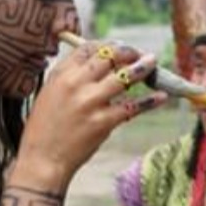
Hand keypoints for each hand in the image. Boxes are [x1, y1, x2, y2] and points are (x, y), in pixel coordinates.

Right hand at [15, 42, 166, 189]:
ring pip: (125, 77)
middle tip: (140, 53)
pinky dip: (150, 101)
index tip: (119, 47)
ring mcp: (92, 102)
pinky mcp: (104, 121)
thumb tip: (97, 64)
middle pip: (109, 58)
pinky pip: (133, 107)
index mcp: (61, 75)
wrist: (43, 160)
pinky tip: (161, 96)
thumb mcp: (49, 94)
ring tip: (153, 63)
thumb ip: (70, 78)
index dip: (107, 45)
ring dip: (143, 68)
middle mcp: (76, 84)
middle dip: (128, 52)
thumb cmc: (45, 129)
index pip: (88, 48)